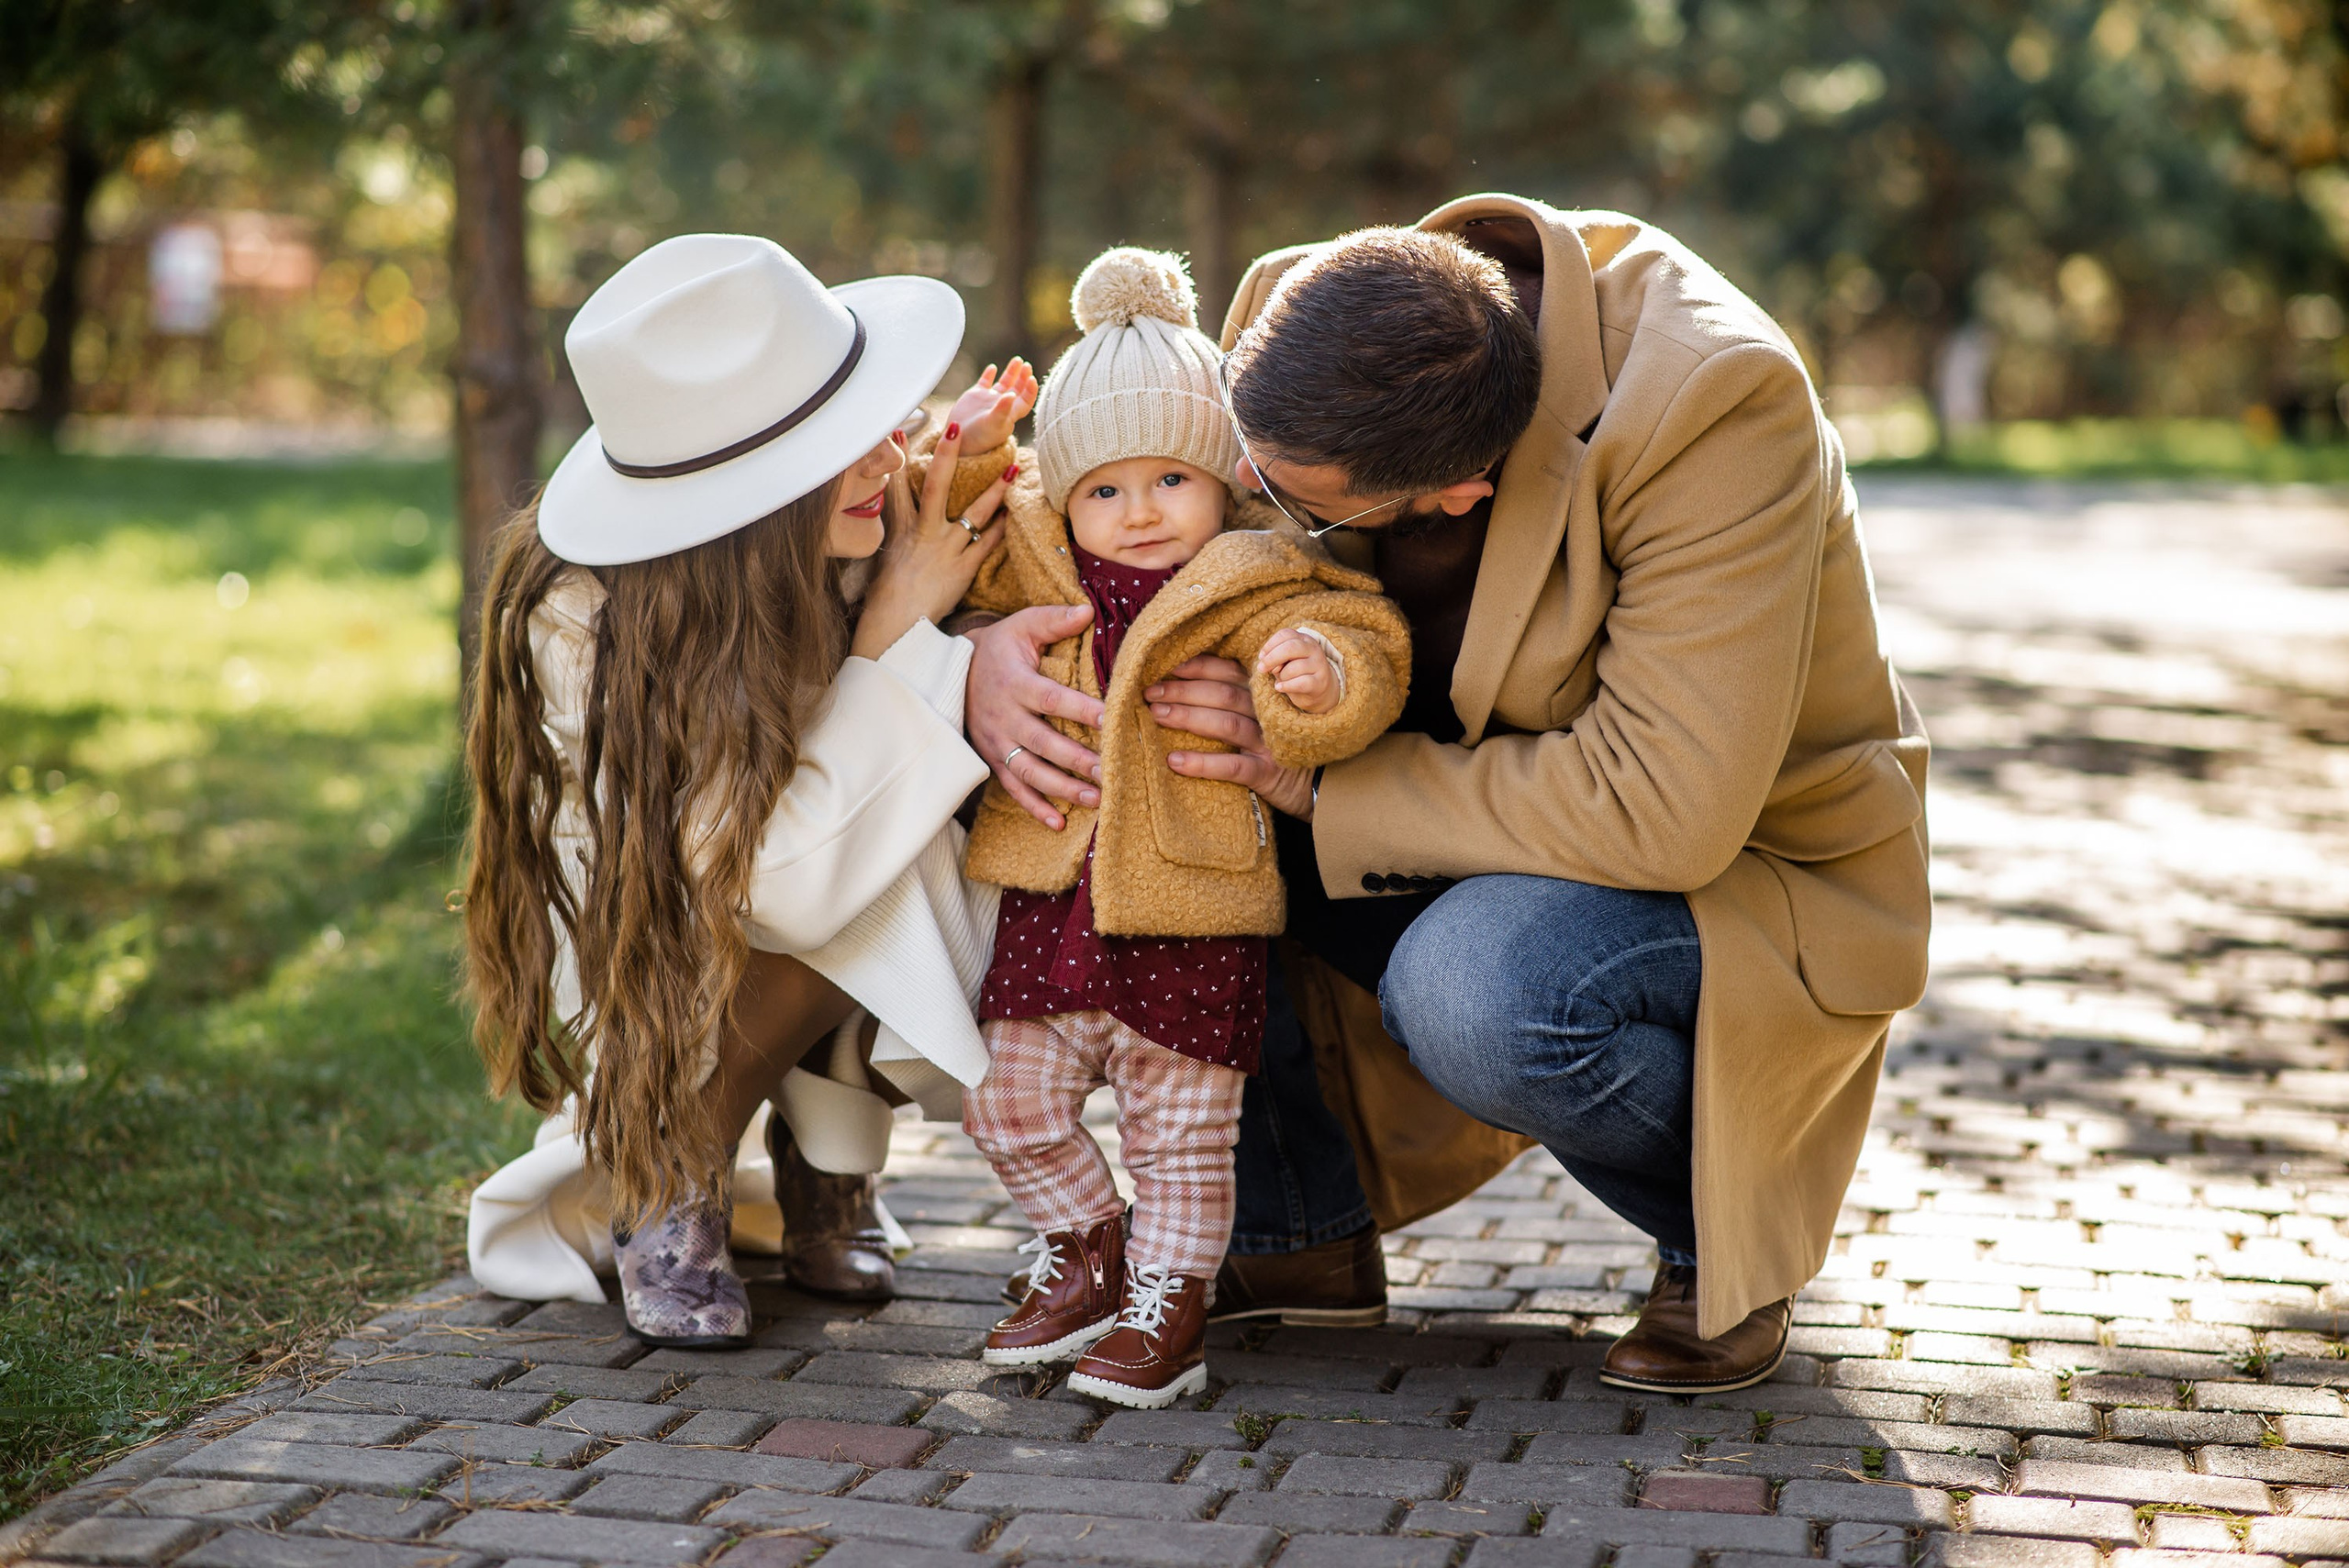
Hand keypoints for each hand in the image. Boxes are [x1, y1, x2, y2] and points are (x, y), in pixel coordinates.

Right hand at [851, 424, 1010, 660]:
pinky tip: (1014, 512)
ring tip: (1012, 467)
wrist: (896, 628)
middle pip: (937, 487)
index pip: (899, 487)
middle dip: (946, 455)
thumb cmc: (886, 600)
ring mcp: (945, 550)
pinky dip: (1001, 528)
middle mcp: (924, 534)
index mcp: (901, 531)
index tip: (899, 431)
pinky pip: (987, 544)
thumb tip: (903, 528)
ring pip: (973, 513)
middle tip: (956, 426)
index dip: (899, 459)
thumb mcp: (886, 562)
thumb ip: (898, 540)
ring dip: (994, 490)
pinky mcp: (962, 570)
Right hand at [946, 359, 1037, 452]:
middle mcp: (1002, 406)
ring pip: (1004, 383)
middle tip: (1026, 365)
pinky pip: (985, 382)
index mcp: (1011, 414)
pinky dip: (989, 374)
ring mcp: (989, 400)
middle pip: (1018, 389)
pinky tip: (993, 367)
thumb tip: (1011, 394)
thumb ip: (1002, 409)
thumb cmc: (980, 438)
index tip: (1032, 378)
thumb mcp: (993, 424)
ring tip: (1017, 360)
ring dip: (1012, 372)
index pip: (1026, 400)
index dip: (1031, 389)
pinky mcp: (976, 396)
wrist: (958, 441)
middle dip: (1023, 377)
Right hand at [963, 605, 1106, 830]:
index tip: (1112, 719)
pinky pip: (1013, 788)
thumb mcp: (1022, 625)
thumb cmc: (999, 647)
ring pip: (1030, 771)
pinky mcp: (993, 760)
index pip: (1052, 699)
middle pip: (1043, 743)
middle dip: (1078, 759)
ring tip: (1097, 798)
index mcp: (1015, 683)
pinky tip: (1059, 822)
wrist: (951, 672)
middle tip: (1111, 770)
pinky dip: (1035, 807)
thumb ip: (1054, 619)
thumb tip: (1088, 610)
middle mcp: (1004, 717)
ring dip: (1063, 788)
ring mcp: (996, 743)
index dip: (1081, 710)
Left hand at [1145, 655, 1315, 820]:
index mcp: (1262, 695)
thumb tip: (1182, 684)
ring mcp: (1269, 743)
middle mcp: (1266, 714)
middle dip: (1182, 691)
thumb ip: (1235, 698)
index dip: (1196, 667)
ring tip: (1156, 715)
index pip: (1228, 671)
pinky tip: (1174, 761)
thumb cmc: (1278, 745)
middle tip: (1149, 693)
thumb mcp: (1263, 715)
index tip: (1165, 666)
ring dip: (1188, 717)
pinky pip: (1233, 766)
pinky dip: (1202, 763)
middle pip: (1222, 694)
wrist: (1317, 785)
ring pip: (1226, 723)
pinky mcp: (1268, 773)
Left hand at [1257, 629, 1336, 715]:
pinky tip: (1279, 687)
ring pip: (1293, 668)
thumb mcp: (1284, 662)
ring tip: (1282, 681)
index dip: (1270, 645)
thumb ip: (1276, 660)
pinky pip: (1300, 683)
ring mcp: (1319, 664)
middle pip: (1290, 648)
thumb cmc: (1296, 672)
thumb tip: (1270, 666)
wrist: (1318, 688)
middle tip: (1261, 669)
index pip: (1285, 634)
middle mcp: (1313, 648)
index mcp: (1304, 639)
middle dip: (1271, 658)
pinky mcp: (1320, 682)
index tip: (1261, 657)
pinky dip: (1286, 686)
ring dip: (1282, 676)